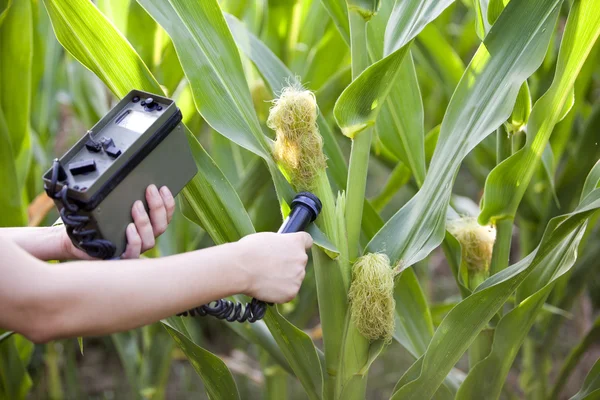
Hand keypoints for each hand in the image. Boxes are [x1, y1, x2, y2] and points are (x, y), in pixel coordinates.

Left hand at [61, 185, 175, 259]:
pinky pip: (134, 252)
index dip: (168, 203)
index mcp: (147, 227)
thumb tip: (134, 178)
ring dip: (145, 221)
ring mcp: (134, 249)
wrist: (77, 241)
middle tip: (150, 190)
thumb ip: (126, 198)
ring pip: (150, 239)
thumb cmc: (97, 223)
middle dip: (157, 206)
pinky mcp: (122, 257)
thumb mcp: (113, 207)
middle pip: (161, 226)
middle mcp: (144, 239)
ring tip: (136, 206)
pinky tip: (129, 228)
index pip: (166, 217)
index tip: (163, 188)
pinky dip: (135, 240)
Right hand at [236, 232, 312, 302]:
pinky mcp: (292, 292)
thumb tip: (279, 252)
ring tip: (266, 277)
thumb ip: (279, 245)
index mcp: (296, 241)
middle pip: (299, 262)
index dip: (298, 245)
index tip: (292, 249)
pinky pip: (288, 292)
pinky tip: (266, 287)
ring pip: (294, 278)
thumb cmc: (248, 250)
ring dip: (284, 279)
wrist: (240, 268)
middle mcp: (301, 258)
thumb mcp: (267, 239)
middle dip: (289, 264)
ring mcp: (298, 276)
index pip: (307, 241)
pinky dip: (279, 292)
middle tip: (271, 267)